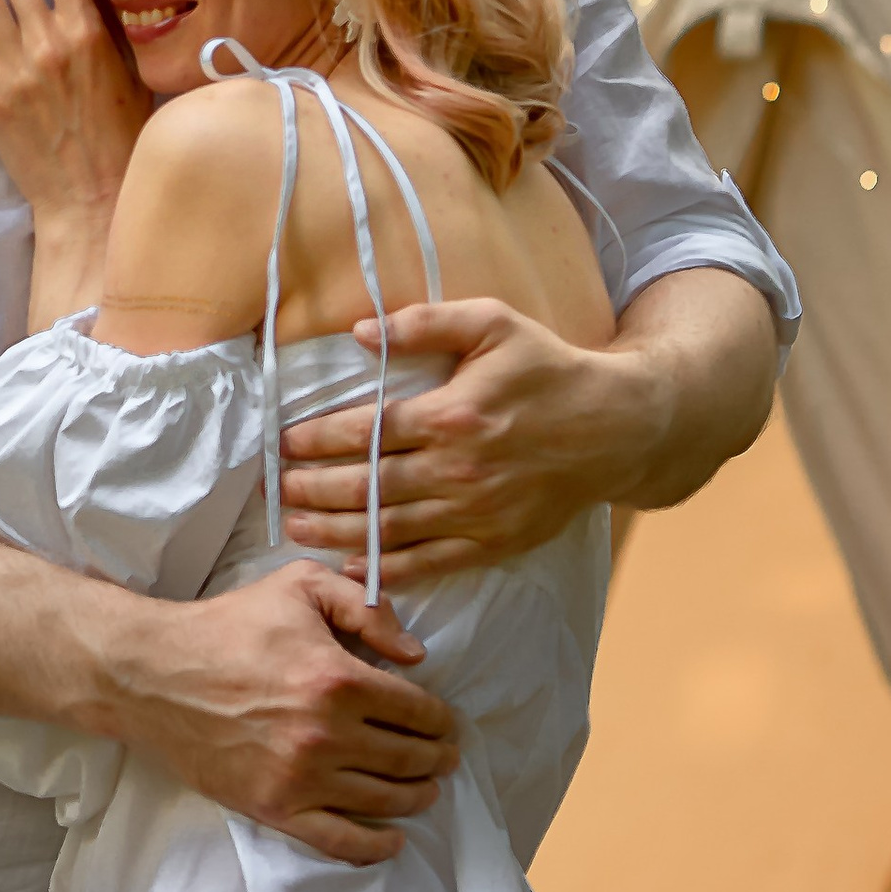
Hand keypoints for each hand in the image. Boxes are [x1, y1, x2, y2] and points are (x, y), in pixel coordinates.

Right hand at [102, 563, 456, 866]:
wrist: (156, 675)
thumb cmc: (230, 625)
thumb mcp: (299, 585)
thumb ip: (365, 606)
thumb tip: (416, 655)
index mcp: (338, 678)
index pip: (418, 711)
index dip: (442, 719)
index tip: (446, 722)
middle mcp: (327, 734)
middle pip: (409, 759)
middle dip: (436, 759)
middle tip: (443, 757)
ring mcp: (302, 778)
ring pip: (384, 801)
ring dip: (416, 797)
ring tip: (425, 790)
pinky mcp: (276, 808)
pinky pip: (341, 842)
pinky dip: (375, 846)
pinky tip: (392, 839)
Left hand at [277, 299, 670, 576]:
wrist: (614, 427)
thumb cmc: (548, 369)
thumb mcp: (493, 323)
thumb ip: (426, 322)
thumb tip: (363, 332)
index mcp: (452, 414)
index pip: (367, 432)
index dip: (318, 440)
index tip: (285, 444)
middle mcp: (458, 468)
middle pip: (368, 486)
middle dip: (314, 490)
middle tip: (276, 489)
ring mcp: (476, 511)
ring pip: (390, 528)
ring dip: (336, 530)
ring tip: (294, 527)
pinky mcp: (493, 541)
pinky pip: (431, 562)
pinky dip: (388, 568)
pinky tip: (352, 565)